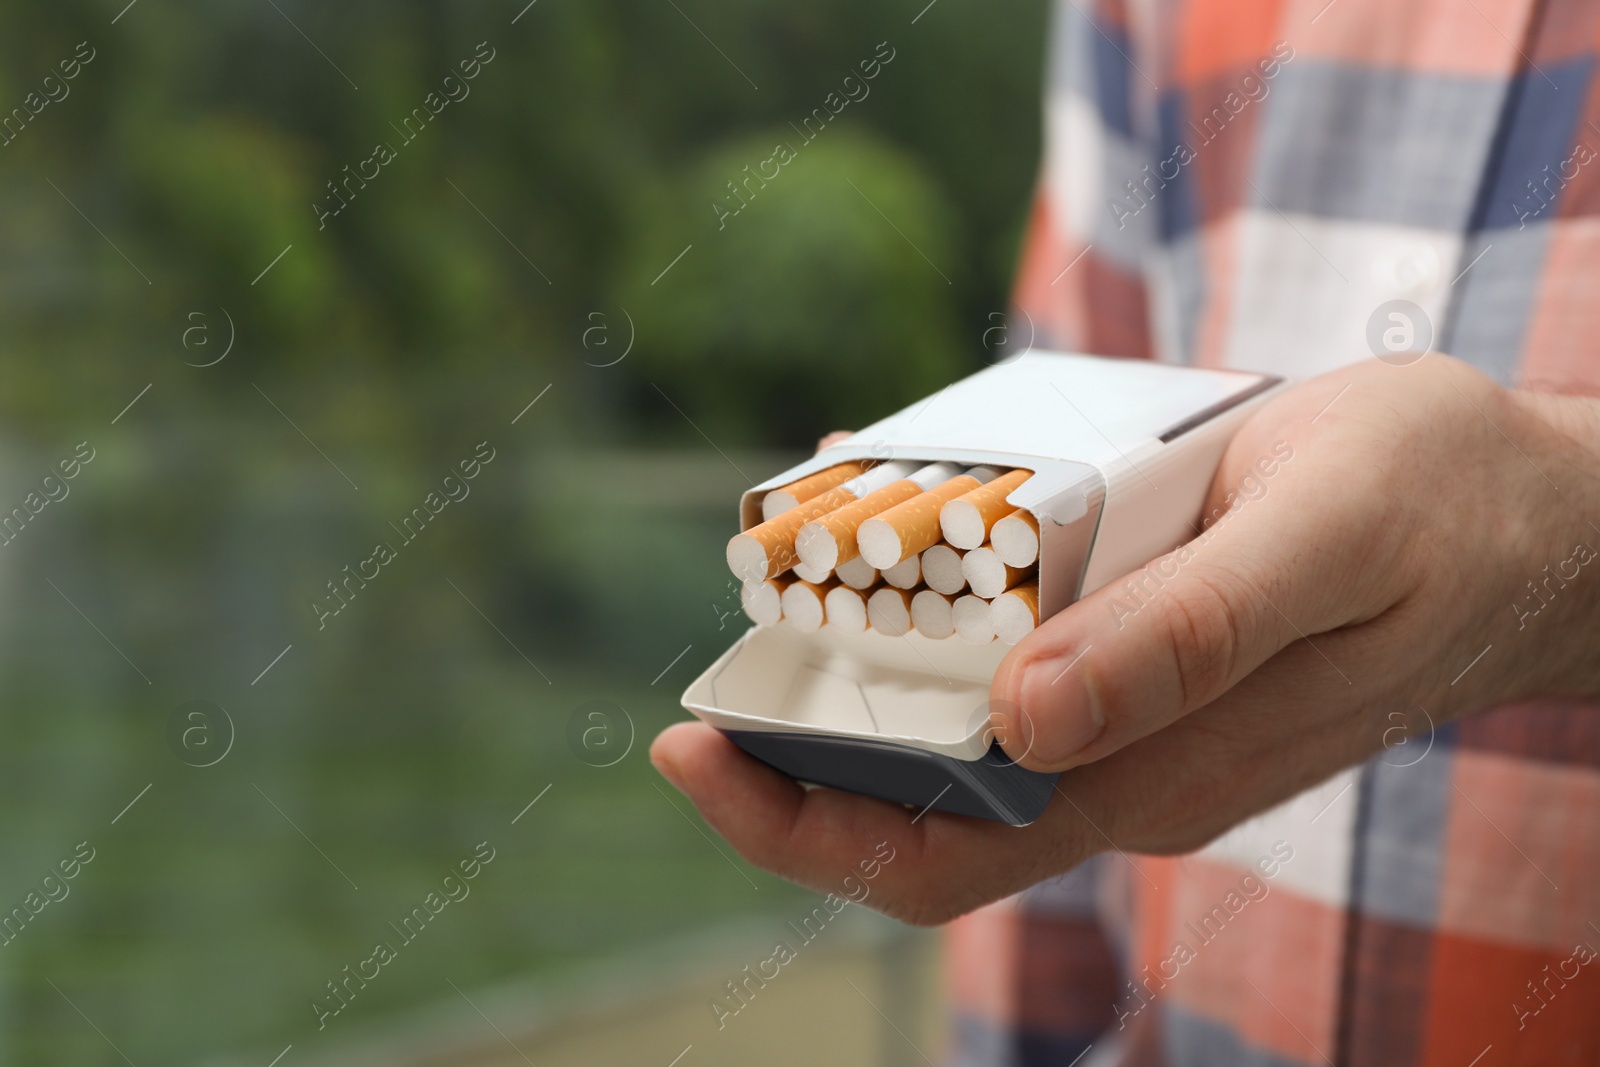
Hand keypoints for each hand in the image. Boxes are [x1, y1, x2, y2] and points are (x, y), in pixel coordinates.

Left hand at [651, 355, 1599, 924]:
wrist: (1540, 516)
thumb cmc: (1443, 505)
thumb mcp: (1322, 537)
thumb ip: (1185, 633)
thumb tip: (1026, 714)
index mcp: (1159, 769)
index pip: (938, 854)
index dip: (798, 826)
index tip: (696, 751)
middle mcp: (1129, 768)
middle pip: (920, 805)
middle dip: (798, 753)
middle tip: (715, 659)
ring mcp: (1137, 724)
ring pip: (957, 734)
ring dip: (860, 676)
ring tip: (793, 571)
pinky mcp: (1150, 668)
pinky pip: (1014, 664)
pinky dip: (936, 615)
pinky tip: (907, 524)